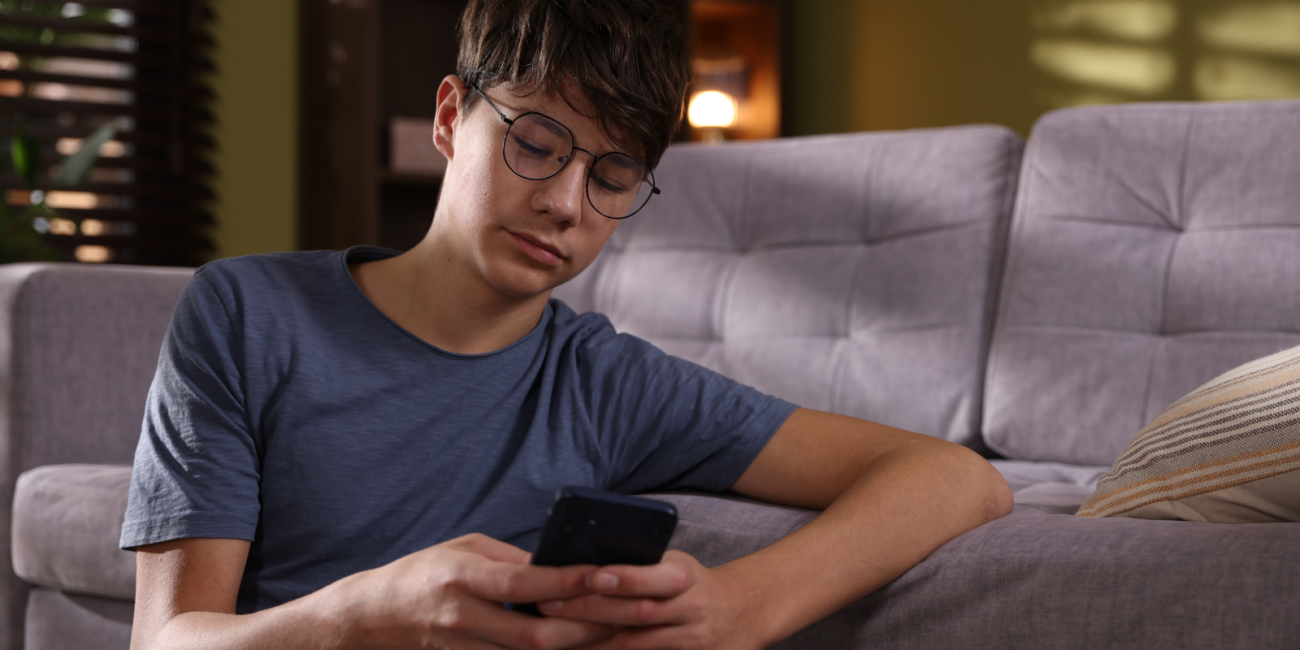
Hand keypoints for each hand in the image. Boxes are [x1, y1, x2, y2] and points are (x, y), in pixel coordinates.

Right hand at [340, 533, 616, 649]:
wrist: (374, 616)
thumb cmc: (426, 572)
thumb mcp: (466, 549)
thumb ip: (512, 560)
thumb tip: (561, 564)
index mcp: (463, 576)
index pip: (523, 583)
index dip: (567, 580)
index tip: (607, 573)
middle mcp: (462, 617)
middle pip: (535, 634)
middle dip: (588, 626)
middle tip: (633, 614)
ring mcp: (463, 648)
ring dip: (577, 647)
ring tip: (621, 634)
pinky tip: (581, 648)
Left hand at [535, 551, 762, 649]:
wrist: (739, 613)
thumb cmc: (691, 583)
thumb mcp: (674, 565)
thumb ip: (642, 565)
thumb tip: (585, 561)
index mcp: (686, 575)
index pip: (657, 576)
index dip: (626, 577)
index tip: (591, 575)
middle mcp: (691, 608)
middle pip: (640, 613)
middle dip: (592, 609)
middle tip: (550, 603)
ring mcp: (690, 640)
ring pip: (636, 643)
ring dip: (591, 640)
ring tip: (553, 632)